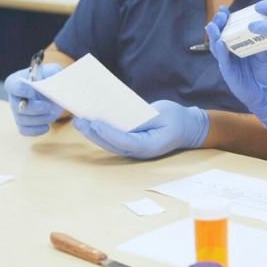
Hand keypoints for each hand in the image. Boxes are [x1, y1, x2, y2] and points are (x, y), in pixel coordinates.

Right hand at [4, 62, 63, 135]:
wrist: (57, 91)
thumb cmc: (53, 78)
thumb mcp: (54, 71)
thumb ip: (51, 74)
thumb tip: (50, 85)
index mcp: (18, 80)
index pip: (11, 85)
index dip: (20, 90)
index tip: (33, 91)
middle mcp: (15, 96)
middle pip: (16, 106)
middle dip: (33, 108)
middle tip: (48, 106)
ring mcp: (17, 111)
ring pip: (21, 119)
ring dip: (38, 119)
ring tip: (51, 114)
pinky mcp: (24, 122)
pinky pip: (24, 130)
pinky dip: (36, 130)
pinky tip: (47, 126)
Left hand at [72, 99, 208, 158]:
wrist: (187, 128)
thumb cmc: (176, 119)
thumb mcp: (162, 115)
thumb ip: (142, 119)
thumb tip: (121, 118)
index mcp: (149, 146)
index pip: (125, 141)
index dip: (109, 133)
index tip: (95, 123)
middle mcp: (139, 151)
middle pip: (112, 144)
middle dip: (94, 133)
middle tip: (79, 120)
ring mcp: (134, 149)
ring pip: (109, 143)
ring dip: (93, 133)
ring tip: (79, 121)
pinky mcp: (130, 143)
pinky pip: (113, 138)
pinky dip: (101, 131)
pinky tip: (90, 122)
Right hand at [205, 7, 266, 129]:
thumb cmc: (265, 73)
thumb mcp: (264, 54)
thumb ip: (259, 42)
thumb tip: (260, 27)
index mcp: (237, 47)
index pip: (228, 31)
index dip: (224, 20)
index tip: (223, 9)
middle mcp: (230, 54)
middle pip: (219, 36)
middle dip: (217, 24)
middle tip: (219, 15)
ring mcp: (227, 63)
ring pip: (216, 48)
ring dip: (214, 36)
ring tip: (213, 25)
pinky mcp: (228, 73)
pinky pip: (223, 61)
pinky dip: (221, 52)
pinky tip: (221, 43)